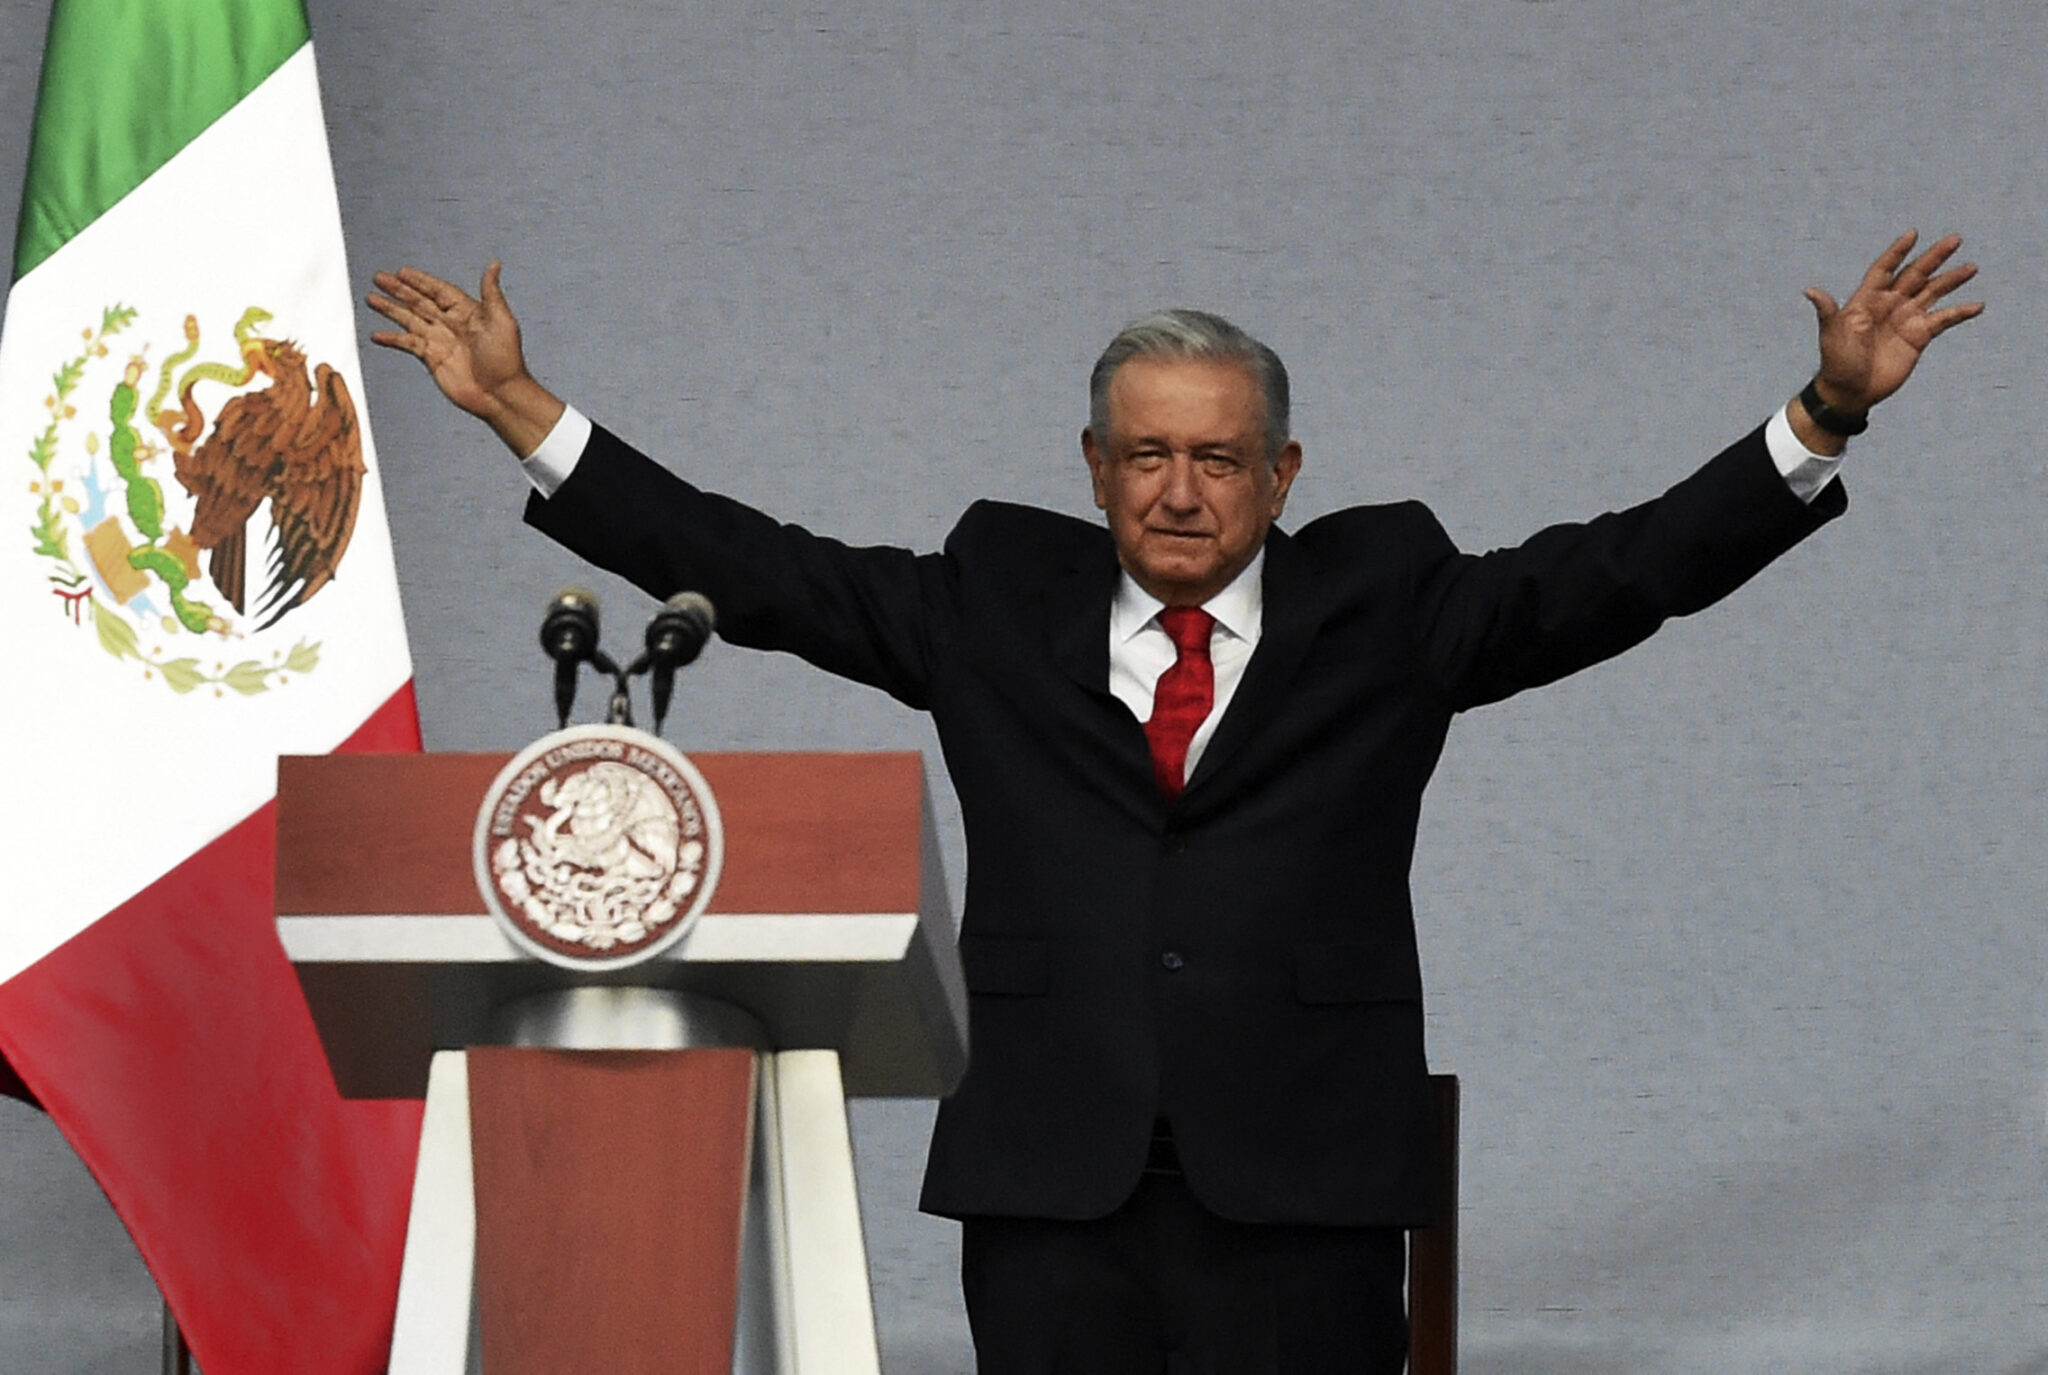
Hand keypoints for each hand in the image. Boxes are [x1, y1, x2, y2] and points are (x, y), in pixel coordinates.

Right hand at [367, 263, 563, 455]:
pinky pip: (408, 344)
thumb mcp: (501, 321)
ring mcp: (441, 341)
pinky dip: (393, 339)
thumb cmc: (506, 359)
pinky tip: (378, 335)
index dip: (421, 281)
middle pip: (420, 301)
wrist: (500, 394)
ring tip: (372, 298)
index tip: (402, 271)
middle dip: (399, 290)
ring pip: (410, 319)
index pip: (439, 291)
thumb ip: (491, 292)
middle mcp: (451, 324)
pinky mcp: (433, 358)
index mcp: (467, 312)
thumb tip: (494, 265)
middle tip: (379, 278)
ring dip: (391, 309)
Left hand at [1805, 230, 1982, 414]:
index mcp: (1867, 300)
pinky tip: (1977, 306)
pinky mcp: (1918, 336)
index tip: (1912, 235)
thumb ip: (1828, 311)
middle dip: (1934, 257)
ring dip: (1951, 279)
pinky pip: (1943, 319)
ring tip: (1971, 267)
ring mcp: (1905, 319)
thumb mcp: (1831, 335)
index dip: (1897, 252)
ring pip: (1933, 292)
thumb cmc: (1836, 362)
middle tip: (1955, 239)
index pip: (1884, 269)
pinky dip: (1959, 313)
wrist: (1850, 391)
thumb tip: (1810, 291)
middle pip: (1915, 274)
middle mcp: (1889, 304)